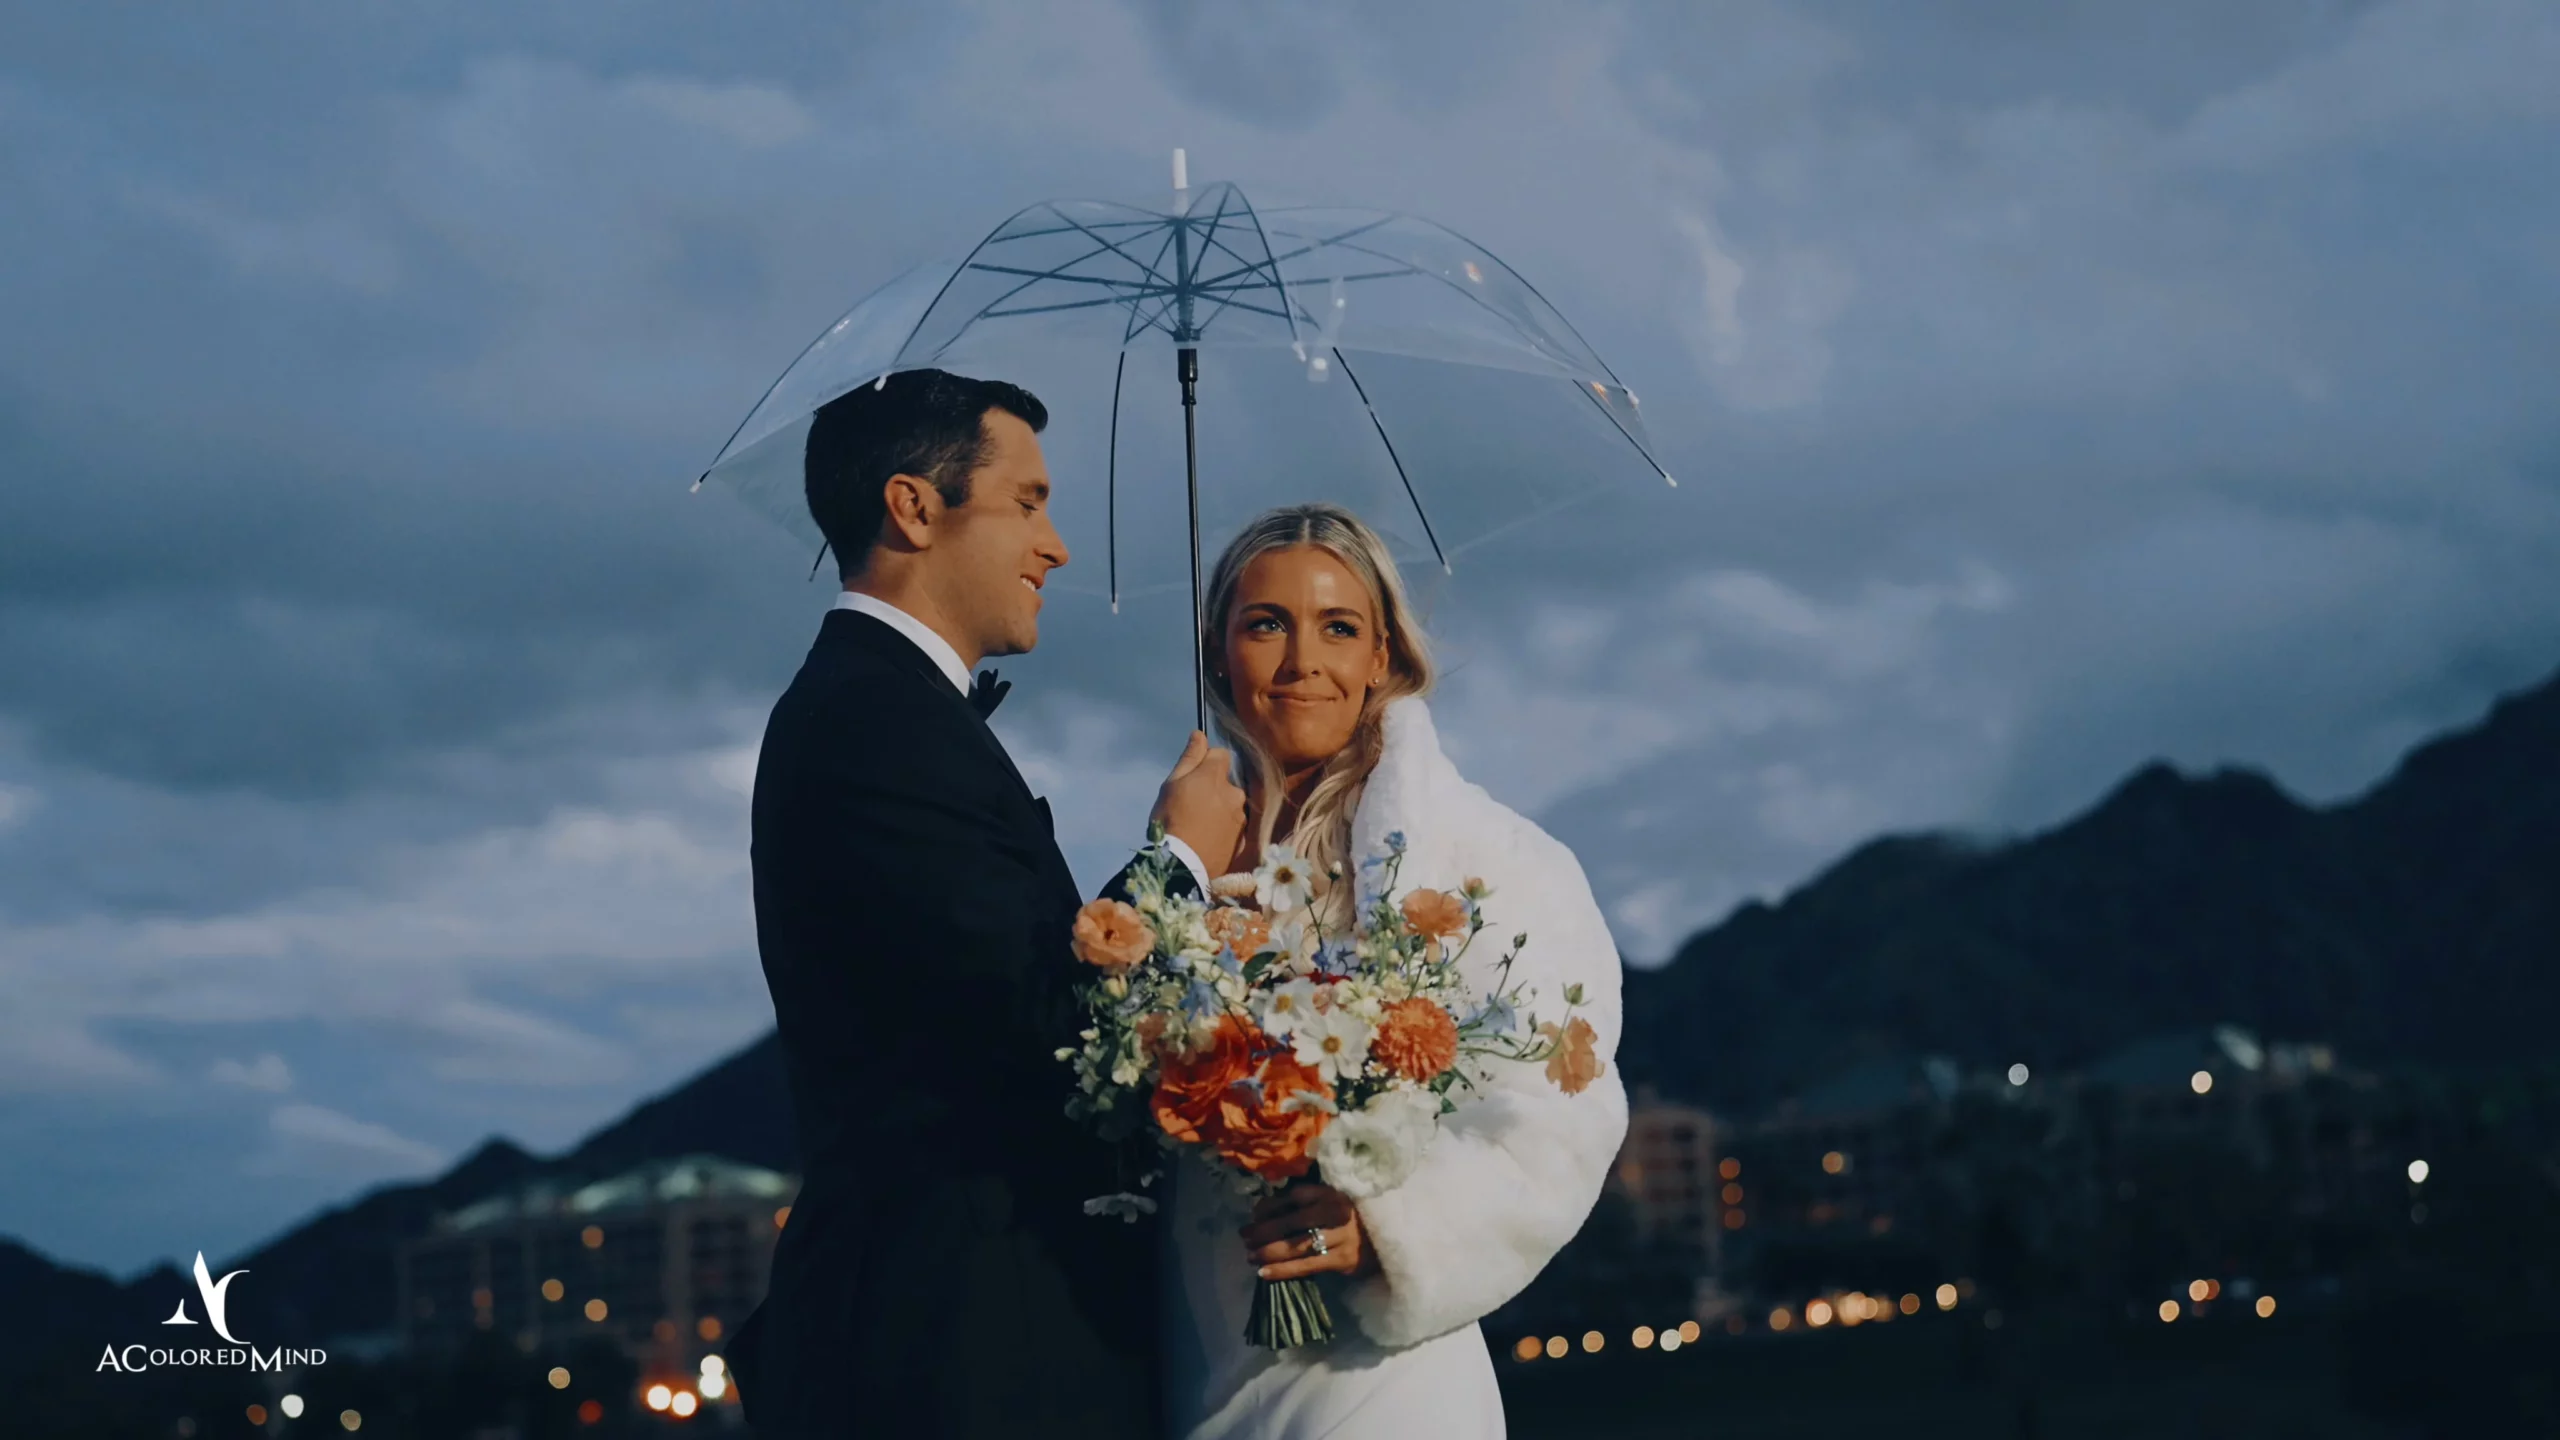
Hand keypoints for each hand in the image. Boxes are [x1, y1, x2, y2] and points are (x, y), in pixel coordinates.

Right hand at [1150, 731, 1245, 876]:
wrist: (1183, 865)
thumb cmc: (1171, 821)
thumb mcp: (1171, 785)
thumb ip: (1189, 758)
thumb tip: (1199, 734)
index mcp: (1216, 776)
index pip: (1221, 754)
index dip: (1206, 762)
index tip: (1193, 776)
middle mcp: (1235, 793)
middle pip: (1226, 782)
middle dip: (1214, 789)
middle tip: (1192, 806)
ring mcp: (1241, 818)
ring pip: (1231, 805)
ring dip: (1220, 810)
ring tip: (1199, 827)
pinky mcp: (1243, 840)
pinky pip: (1234, 827)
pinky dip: (1224, 830)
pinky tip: (1208, 839)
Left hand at [1241, 1181, 1376, 1281]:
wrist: (1388, 1239)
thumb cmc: (1353, 1218)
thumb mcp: (1332, 1201)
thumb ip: (1303, 1200)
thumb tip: (1262, 1209)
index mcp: (1330, 1193)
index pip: (1293, 1197)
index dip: (1269, 1205)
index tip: (1254, 1214)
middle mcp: (1335, 1212)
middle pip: (1290, 1221)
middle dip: (1262, 1230)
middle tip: (1244, 1236)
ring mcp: (1340, 1237)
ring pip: (1295, 1245)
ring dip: (1268, 1251)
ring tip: (1250, 1256)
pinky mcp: (1343, 1260)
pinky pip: (1306, 1266)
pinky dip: (1283, 1270)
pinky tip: (1264, 1273)